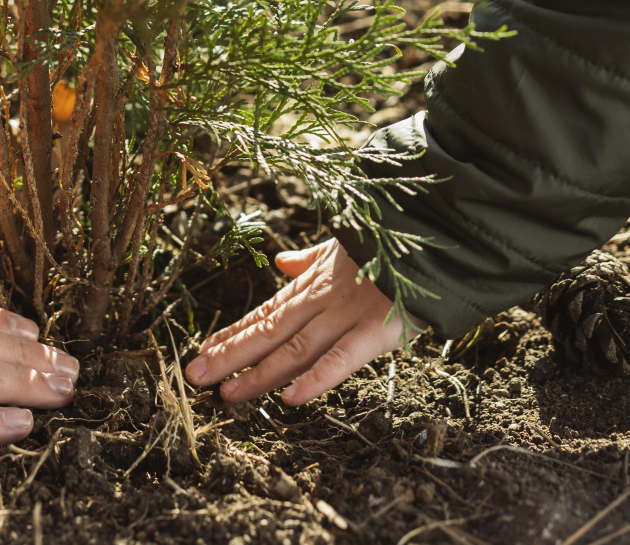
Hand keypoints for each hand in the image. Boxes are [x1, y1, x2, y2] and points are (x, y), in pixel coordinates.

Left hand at [185, 239, 423, 405]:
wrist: (436, 229)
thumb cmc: (392, 242)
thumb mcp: (345, 246)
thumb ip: (311, 259)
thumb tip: (282, 262)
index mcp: (313, 284)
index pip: (264, 314)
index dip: (232, 335)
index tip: (201, 352)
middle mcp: (321, 300)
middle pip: (267, 332)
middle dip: (228, 356)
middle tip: (192, 377)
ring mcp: (347, 315)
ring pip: (293, 349)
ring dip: (257, 373)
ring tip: (226, 393)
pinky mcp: (378, 329)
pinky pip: (342, 358)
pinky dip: (316, 379)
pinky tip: (289, 399)